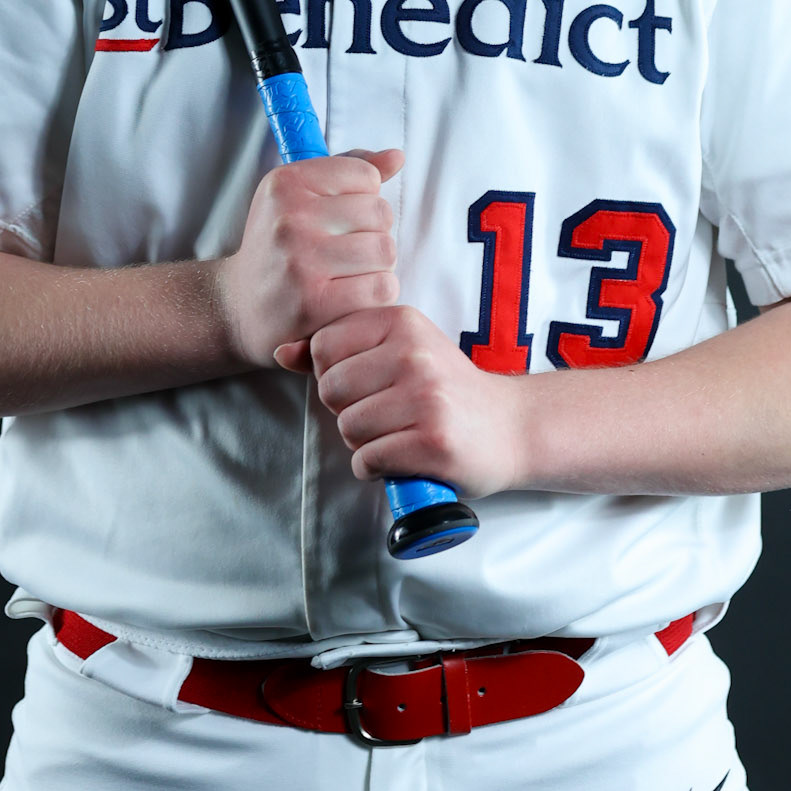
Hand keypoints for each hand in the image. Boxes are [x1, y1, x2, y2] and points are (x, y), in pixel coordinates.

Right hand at [215, 149, 402, 370]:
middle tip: (347, 250)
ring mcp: (300, 262)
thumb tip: (397, 157)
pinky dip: (376, 295)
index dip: (362, 199)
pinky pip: (381, 288)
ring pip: (386, 251)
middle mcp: (289, 218)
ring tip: (350, 272)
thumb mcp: (300, 195)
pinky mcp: (313, 304)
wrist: (239, 306)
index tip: (338, 218)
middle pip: (380, 213)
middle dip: (374, 233)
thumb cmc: (280, 245)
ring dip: (379, 266)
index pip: (365, 175)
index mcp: (286, 183)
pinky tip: (352, 296)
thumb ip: (350, 170)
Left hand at [296, 304, 528, 499]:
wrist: (511, 427)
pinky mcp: (433, 442)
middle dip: (346, 410)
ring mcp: (426, 398)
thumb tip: (280, 352)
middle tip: (383, 415)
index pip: (323, 346)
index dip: (334, 374)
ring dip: (362, 442)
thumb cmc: (446, 390)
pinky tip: (401, 458)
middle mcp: (414, 354)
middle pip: (330, 389)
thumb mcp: (399, 352)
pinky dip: (375, 468)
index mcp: (402, 322)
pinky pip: (368, 460)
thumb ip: (339, 350)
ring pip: (347, 427)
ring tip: (395, 436)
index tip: (367, 384)